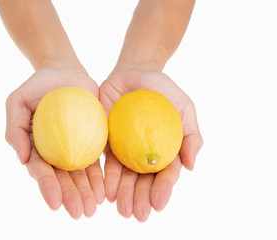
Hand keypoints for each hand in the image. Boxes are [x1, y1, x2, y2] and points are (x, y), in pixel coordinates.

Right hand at [5, 67, 104, 218]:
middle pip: (62, 178)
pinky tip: (104, 191)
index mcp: (35, 147)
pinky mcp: (92, 140)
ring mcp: (74, 148)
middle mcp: (55, 152)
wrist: (64, 72)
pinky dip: (100, 177)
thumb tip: (21, 159)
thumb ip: (15, 129)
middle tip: (80, 213)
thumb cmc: (37, 86)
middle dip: (70, 196)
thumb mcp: (17, 102)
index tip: (55, 203)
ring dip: (86, 193)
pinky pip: (97, 160)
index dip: (47, 186)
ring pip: (81, 174)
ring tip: (93, 209)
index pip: (41, 170)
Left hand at [100, 70, 202, 220]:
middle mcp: (144, 153)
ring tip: (121, 209)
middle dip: (140, 198)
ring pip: (124, 176)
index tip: (159, 204)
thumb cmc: (163, 90)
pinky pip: (105, 161)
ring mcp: (124, 148)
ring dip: (123, 194)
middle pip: (143, 180)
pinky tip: (106, 191)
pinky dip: (106, 177)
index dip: (163, 189)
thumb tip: (190, 166)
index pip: (166, 173)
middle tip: (137, 215)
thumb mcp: (184, 107)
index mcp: (165, 149)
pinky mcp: (106, 141)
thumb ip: (192, 136)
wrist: (134, 72)